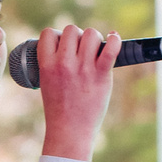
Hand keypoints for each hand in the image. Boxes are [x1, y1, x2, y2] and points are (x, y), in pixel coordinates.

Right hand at [35, 25, 119, 160]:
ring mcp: (83, 68)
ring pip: (90, 34)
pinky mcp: (100, 75)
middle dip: (77, 36)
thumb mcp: (46, 83)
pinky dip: (115, 40)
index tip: (63, 45)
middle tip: (81, 49)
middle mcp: (64, 63)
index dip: (57, 36)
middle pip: (72, 30)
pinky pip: (111, 48)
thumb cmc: (59, 109)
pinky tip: (114, 39)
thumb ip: (54, 64)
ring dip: (94, 38)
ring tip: (95, 49)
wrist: (70, 132)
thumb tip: (70, 45)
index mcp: (47, 65)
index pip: (48, 33)